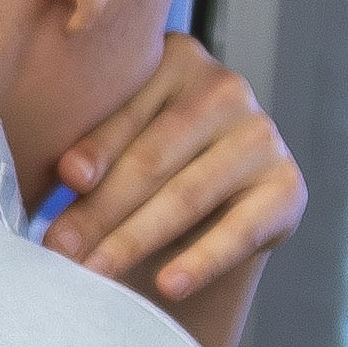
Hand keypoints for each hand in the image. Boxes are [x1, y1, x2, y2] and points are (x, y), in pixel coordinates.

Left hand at [40, 42, 304, 346]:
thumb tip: (69, 174)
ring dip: (135, 239)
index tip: (64, 179)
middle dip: (102, 208)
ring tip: (94, 272)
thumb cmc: (133, 175)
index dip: (96, 146)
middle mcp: (226, 89)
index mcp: (175, 60)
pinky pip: (239, 231)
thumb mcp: (110, 152)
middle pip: (154, 156)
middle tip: (60, 248)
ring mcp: (262, 136)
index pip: (130, 108)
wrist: (197, 222)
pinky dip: (200, 261)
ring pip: (188, 195)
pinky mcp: (287, 188)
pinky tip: (167, 286)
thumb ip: (91, 153)